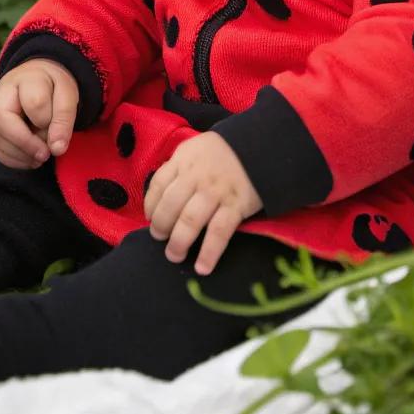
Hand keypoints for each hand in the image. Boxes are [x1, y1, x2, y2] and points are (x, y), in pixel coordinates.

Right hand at [0, 59, 79, 168]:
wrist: (38, 81)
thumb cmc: (53, 88)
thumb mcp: (67, 95)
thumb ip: (64, 119)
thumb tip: (57, 149)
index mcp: (26, 78)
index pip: (34, 103)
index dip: (48, 122)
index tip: (59, 129)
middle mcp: (2, 93)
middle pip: (4, 120)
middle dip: (27, 144)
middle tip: (46, 154)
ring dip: (21, 155)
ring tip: (41, 157)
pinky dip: (13, 160)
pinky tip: (30, 160)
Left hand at [143, 131, 262, 274]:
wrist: (262, 147)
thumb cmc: (225, 152)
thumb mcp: (198, 149)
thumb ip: (180, 168)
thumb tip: (161, 196)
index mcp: (185, 159)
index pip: (158, 184)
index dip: (151, 205)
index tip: (151, 218)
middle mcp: (197, 175)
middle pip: (171, 206)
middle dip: (161, 227)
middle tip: (160, 239)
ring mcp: (216, 191)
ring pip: (190, 221)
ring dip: (179, 242)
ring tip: (174, 256)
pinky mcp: (236, 206)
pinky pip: (219, 232)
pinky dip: (209, 252)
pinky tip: (202, 267)